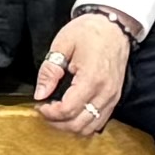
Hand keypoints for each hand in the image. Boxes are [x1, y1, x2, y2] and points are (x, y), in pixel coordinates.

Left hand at [31, 7, 132, 131]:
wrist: (114, 26)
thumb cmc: (89, 32)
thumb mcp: (62, 44)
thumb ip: (49, 71)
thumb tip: (40, 94)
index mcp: (91, 79)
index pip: (68, 110)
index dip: (50, 113)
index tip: (39, 105)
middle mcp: (105, 93)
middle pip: (79, 124)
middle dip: (57, 122)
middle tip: (44, 111)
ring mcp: (112, 97)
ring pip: (90, 127)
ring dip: (70, 126)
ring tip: (56, 113)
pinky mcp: (115, 98)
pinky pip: (99, 121)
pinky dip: (83, 122)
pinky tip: (72, 112)